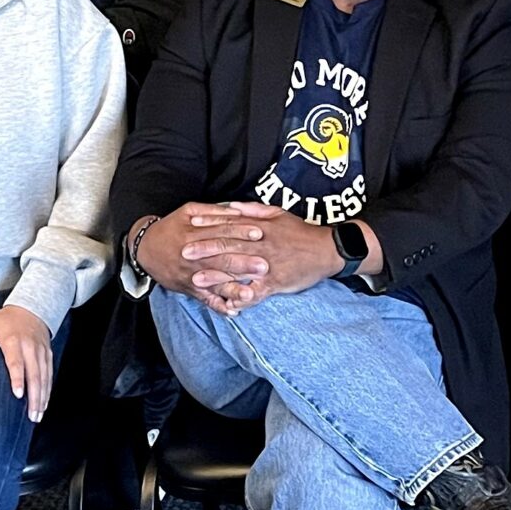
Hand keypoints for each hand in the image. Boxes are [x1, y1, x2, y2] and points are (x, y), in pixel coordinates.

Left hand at [0, 304, 53, 419]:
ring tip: (38, 415)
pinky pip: (49, 375)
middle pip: (34, 375)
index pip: (16, 362)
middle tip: (32, 415)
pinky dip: (48, 390)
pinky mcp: (48, 355)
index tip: (18, 394)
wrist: (31, 307)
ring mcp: (40, 352)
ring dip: (42, 397)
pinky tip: (44, 404)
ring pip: (44, 377)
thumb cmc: (6, 318)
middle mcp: (29, 347)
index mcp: (13, 340)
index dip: (18, 379)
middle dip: (34, 396)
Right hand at [138, 201, 269, 309]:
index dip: (240, 233)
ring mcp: (192, 275)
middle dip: (243, 264)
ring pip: (215, 283)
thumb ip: (212, 211)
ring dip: (233, 289)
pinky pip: (205, 299)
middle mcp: (194, 256)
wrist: (144, 250)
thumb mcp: (187, 211)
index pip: (221, 233)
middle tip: (264, 266)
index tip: (259, 233)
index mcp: (194, 234)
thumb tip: (236, 211)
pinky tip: (234, 311)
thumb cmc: (170, 228)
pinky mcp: (190, 288)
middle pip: (221, 260)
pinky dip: (219, 306)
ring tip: (251, 294)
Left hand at [194, 203, 346, 307]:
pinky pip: (257, 292)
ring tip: (196, 280)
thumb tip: (232, 205)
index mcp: (260, 227)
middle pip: (229, 246)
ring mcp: (268, 264)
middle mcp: (261, 244)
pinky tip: (228, 303)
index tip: (189, 226)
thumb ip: (254, 209)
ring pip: (238, 270)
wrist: (327, 249)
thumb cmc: (301, 232)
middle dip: (205, 250)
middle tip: (183, 253)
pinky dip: (243, 297)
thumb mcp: (278, 213)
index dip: (209, 225)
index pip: (229, 225)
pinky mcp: (277, 282)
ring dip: (216, 276)